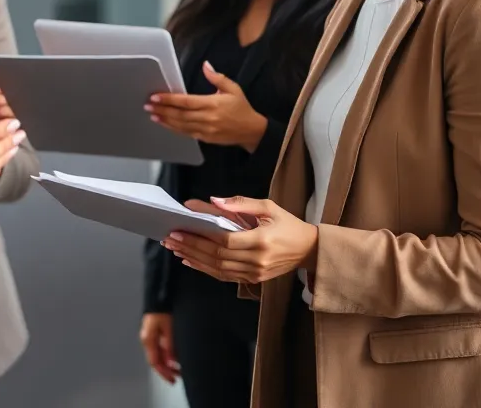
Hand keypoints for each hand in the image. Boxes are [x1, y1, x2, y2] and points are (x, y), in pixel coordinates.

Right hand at [139, 313, 180, 383]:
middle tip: (178, 376)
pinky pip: (160, 348)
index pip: (155, 362)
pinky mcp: (154, 332)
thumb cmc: (162, 309)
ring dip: (168, 363)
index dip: (164, 373)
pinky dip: (167, 354)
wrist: (158, 295)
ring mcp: (149, 335)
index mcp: (148, 340)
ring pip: (158, 355)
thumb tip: (172, 361)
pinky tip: (175, 356)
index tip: (173, 380)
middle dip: (167, 370)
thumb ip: (170, 346)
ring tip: (179, 368)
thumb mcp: (169, 329)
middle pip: (156, 360)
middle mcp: (147, 339)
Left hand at [144, 62, 267, 150]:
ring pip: (181, 125)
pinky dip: (174, 129)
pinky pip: (186, 133)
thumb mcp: (233, 89)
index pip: (186, 101)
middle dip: (162, 109)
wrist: (252, 131)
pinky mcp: (205, 138)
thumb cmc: (242, 108)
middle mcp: (208, 118)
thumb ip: (217, 78)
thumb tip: (206, 65)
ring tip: (152, 114)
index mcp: (213, 104)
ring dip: (165, 120)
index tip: (155, 96)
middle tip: (148, 105)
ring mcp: (206, 130)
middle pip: (180, 114)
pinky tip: (165, 124)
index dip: (169, 99)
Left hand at [162, 196, 318, 284]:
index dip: (200, 237)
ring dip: (194, 259)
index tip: (180, 229)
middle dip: (190, 247)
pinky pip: (224, 276)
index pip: (225, 241)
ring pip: (217, 269)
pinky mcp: (253, 278)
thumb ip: (240, 203)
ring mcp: (255, 272)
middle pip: (217, 256)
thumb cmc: (288, 224)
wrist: (309, 250)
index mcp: (262, 240)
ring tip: (175, 249)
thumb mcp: (268, 207)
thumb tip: (213, 201)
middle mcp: (257, 260)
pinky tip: (190, 261)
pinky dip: (205, 269)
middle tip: (170, 238)